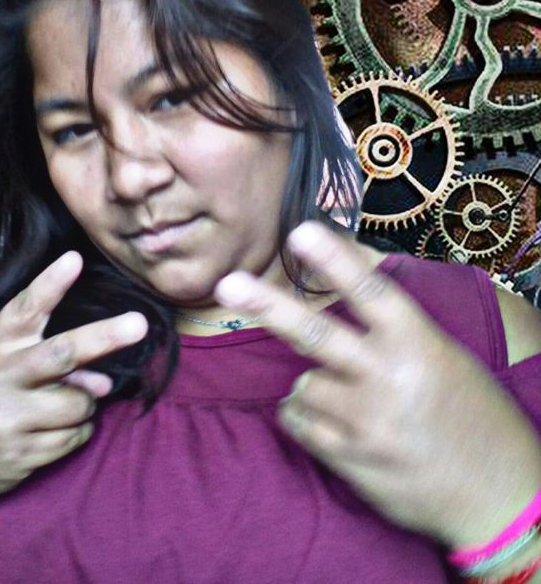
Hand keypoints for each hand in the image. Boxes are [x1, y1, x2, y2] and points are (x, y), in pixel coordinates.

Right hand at [0, 251, 146, 503]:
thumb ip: (49, 360)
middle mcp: (0, 379)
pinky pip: (74, 437)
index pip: (24, 310)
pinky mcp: (20, 454)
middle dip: (104, 338)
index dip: (50, 285)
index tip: (74, 259)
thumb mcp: (0, 365)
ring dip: (85, 402)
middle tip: (139, 324)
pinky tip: (49, 432)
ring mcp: (8, 419)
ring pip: (79, 402)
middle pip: (62, 354)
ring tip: (58, 406)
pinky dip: (76, 432)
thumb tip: (104, 382)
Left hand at [215, 221, 540, 546]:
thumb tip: (348, 265)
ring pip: (302, 385)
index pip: (370, 292)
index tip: (300, 231)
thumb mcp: (442, 355)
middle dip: (269, 307)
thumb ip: (393, 321)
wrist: (497, 496)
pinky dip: (303, 417)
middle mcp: (390, 379)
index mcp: (419, 343)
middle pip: (317, 336)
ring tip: (347, 398)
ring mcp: (367, 423)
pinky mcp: (350, 461)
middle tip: (229, 284)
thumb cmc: (468, 412)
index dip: (335, 260)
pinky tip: (334, 423)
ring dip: (311, 386)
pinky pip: (298, 423)